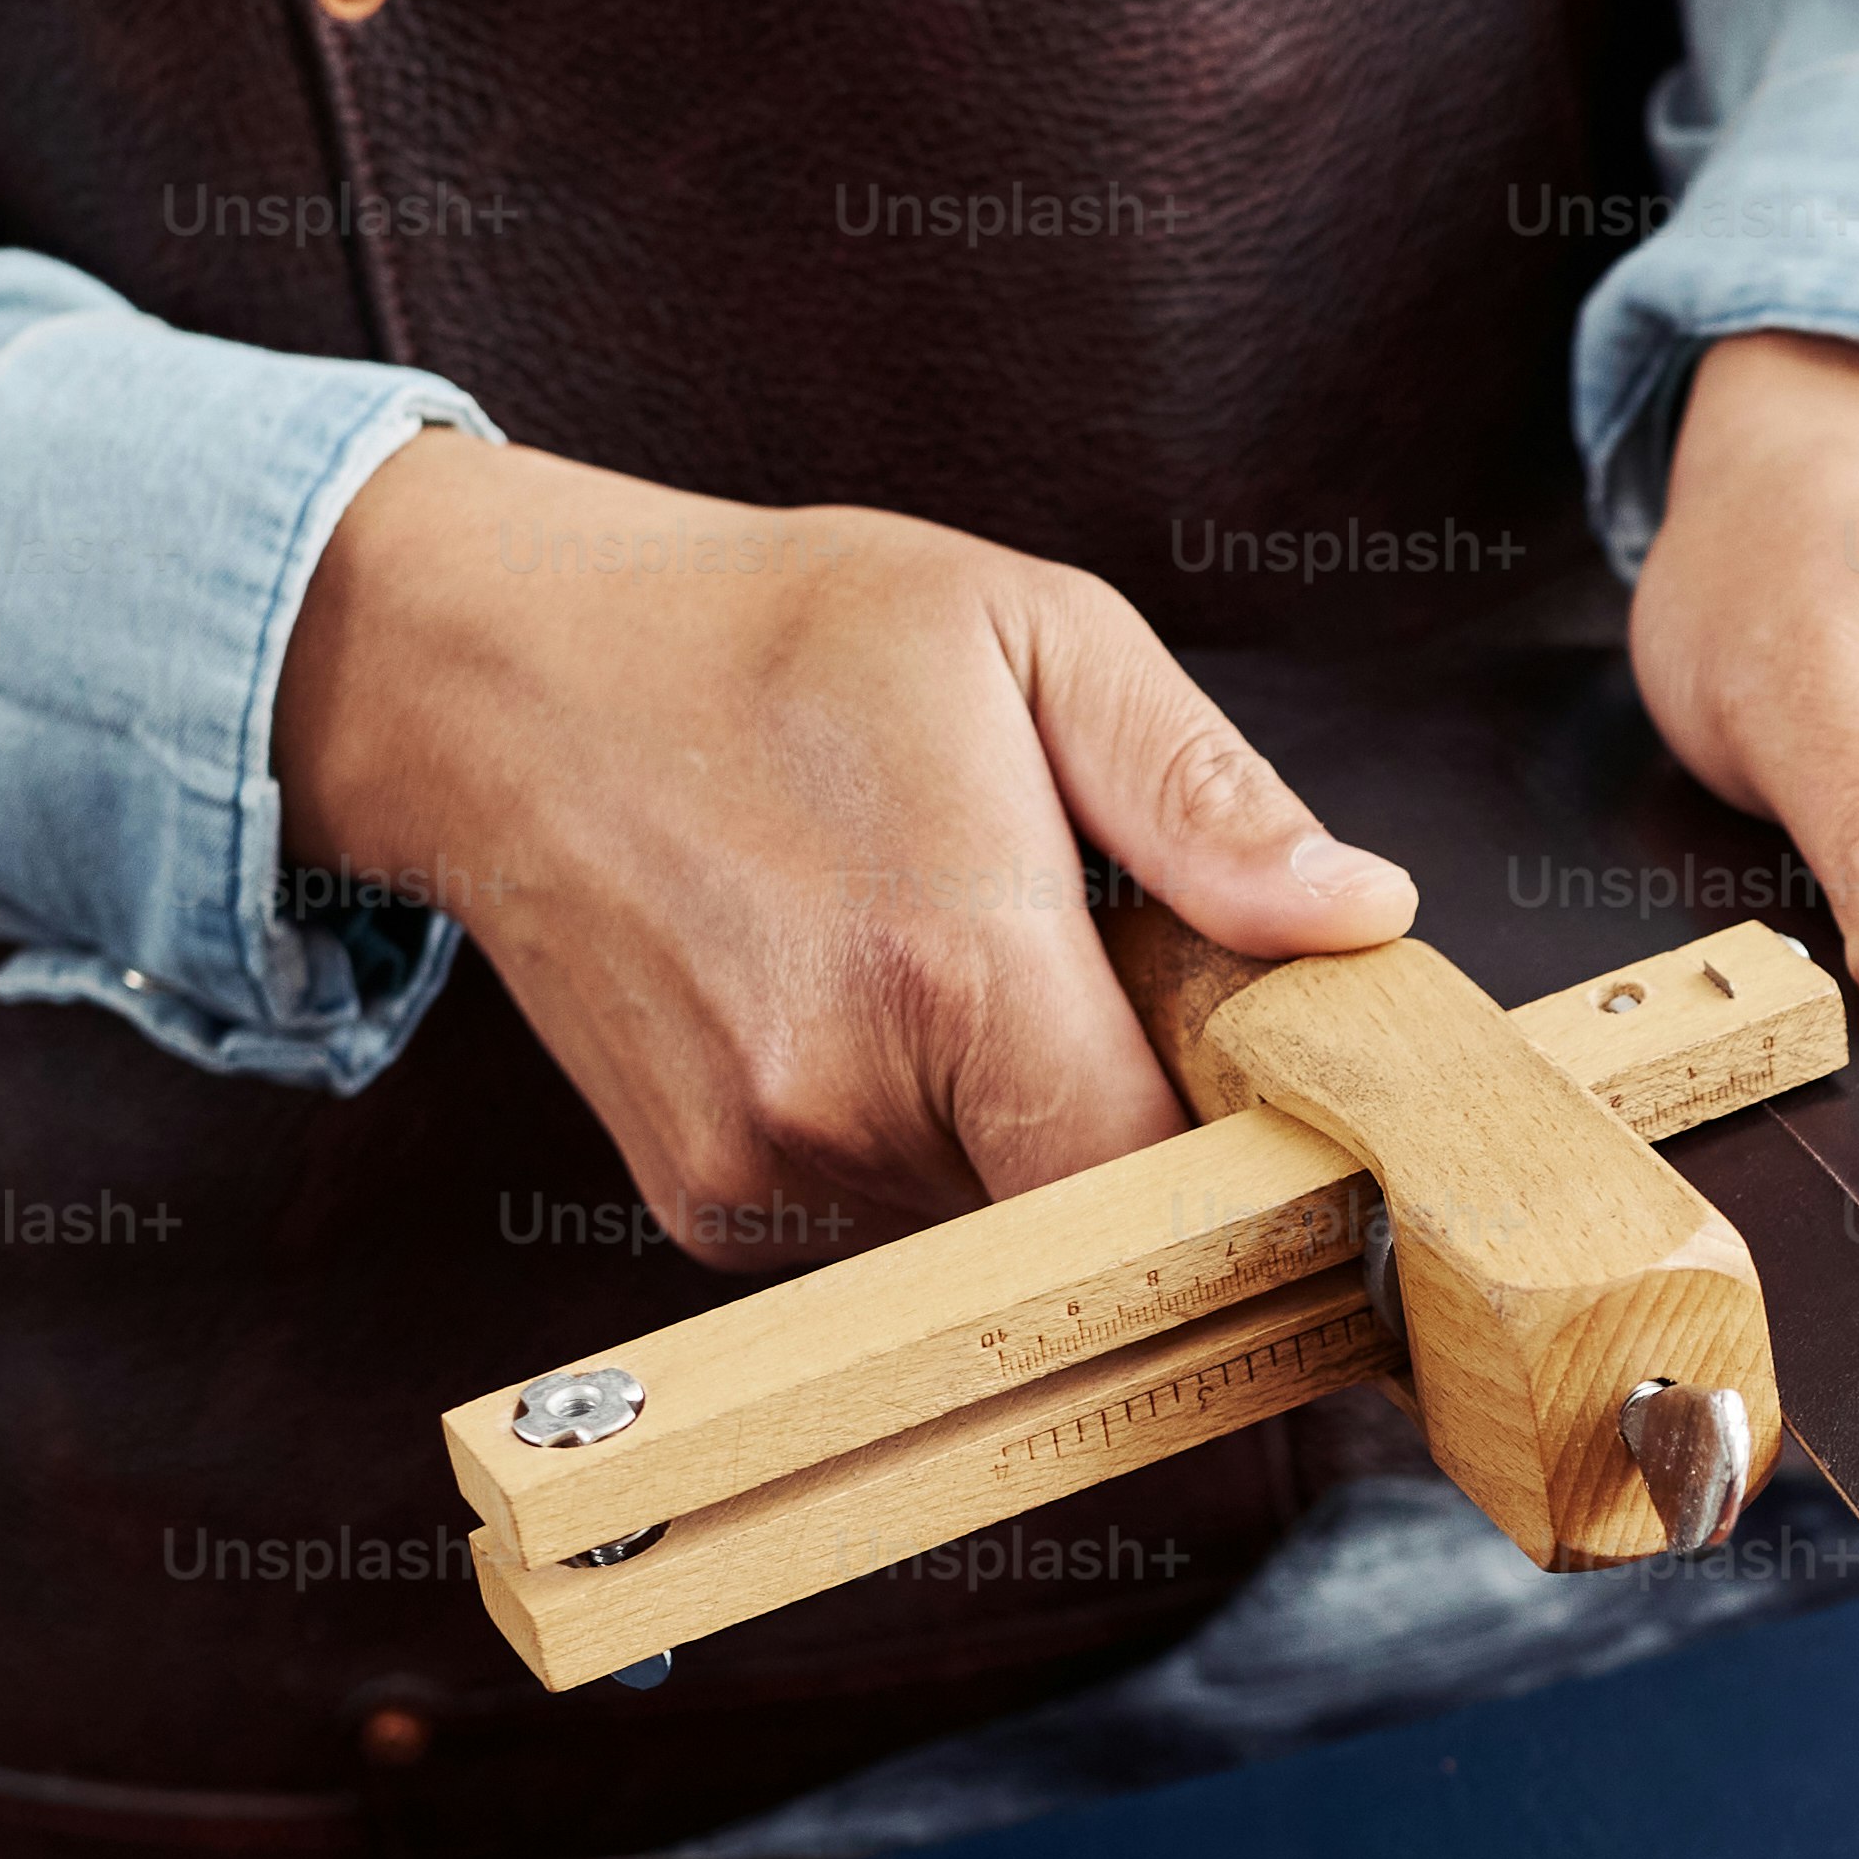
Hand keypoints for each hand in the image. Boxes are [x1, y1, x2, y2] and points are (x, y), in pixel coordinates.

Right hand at [271, 435, 1411, 1263]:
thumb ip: (1202, 799)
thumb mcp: (1026, 635)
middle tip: (1091, 969)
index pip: (1161, 1180)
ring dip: (1013, 1129)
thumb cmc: (773, 634)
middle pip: (1084, 1210)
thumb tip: (1360, 919)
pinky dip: (910, 1138)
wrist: (497, 680)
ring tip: (945, 959)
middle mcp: (842, 1105)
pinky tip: (858, 1005)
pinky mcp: (705, 1209)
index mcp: (951, 969)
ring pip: (987, 1224)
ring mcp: (758, 1172)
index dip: (1234, 1147)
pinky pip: (882, 1221)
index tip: (1256, 1077)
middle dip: (1124, 1117)